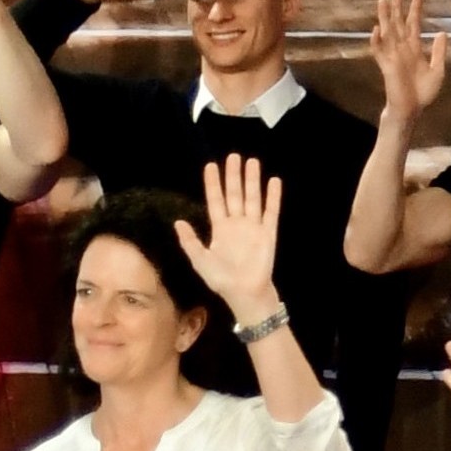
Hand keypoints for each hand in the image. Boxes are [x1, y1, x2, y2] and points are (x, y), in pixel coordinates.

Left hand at [181, 156, 285, 310]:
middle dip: (233, 176)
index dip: (213, 184)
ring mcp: (253, 227)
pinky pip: (270, 212)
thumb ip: (190, 242)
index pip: (216, 201)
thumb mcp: (200, 261)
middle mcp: (237, 224)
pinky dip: (272, 197)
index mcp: (220, 229)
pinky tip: (273, 182)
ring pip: (252, 198)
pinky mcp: (268, 234)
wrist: (245, 294)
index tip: (211, 166)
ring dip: (252, 181)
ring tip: (252, 162)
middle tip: (234, 156)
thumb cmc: (222, 280)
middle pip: (234, 194)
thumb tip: (178, 222)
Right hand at [367, 0, 448, 117]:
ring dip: (384, 17)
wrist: (411, 109)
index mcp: (415, 48)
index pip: (414, 23)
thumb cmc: (423, 92)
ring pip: (387, 32)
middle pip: (398, 22)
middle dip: (397, 6)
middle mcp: (402, 48)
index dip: (415, 8)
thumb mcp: (438, 70)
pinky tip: (376, 29)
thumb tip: (441, 32)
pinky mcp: (386, 66)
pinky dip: (376, 41)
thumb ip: (438, 51)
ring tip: (382, 1)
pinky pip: (379, 51)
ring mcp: (393, 56)